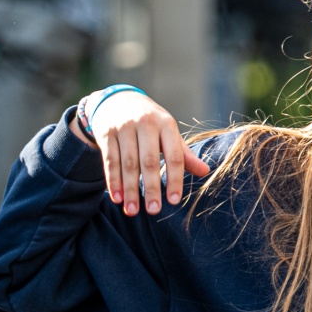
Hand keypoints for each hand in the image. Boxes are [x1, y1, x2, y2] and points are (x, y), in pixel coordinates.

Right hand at [71, 90, 209, 215]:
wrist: (119, 100)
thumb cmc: (151, 123)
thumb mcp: (169, 133)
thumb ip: (184, 154)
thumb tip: (205, 172)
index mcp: (166, 124)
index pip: (174, 155)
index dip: (175, 179)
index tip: (174, 201)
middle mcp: (145, 123)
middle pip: (149, 161)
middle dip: (151, 188)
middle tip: (153, 211)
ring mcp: (123, 127)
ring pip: (128, 163)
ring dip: (130, 189)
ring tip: (132, 211)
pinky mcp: (106, 133)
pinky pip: (110, 161)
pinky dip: (113, 181)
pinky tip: (117, 198)